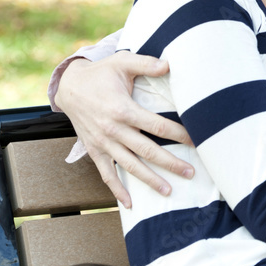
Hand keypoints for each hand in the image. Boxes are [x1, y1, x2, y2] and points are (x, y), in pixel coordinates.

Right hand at [56, 52, 193, 207]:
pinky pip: (106, 174)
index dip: (177, 134)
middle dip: (170, 163)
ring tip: (169, 191)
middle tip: (190, 173)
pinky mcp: (94, 151)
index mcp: (123, 109)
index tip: (196, 141)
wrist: (69, 87)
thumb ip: (146, 63)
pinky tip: (130, 203)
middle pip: (147, 150)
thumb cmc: (100, 73)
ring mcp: (103, 143)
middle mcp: (113, 130)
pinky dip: (117, 190)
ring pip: (130, 166)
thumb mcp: (122, 61)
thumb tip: (170, 63)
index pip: (156, 126)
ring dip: (150, 180)